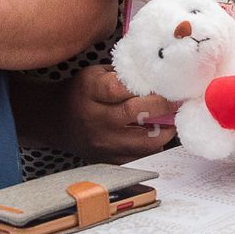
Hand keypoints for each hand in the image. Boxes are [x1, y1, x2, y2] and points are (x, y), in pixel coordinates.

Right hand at [59, 64, 174, 164]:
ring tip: (172, 119)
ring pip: (145, 142)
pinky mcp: (110, 160)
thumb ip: (123, 73)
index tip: (165, 81)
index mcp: (91, 91)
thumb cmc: (81, 91)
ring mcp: (104, 143)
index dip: (147, 84)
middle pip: (138, 113)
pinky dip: (153, 146)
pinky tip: (156, 134)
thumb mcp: (95, 73)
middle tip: (177, 99)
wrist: (57, 120)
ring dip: (165, 130)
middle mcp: (97, 119)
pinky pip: (141, 157)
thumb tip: (157, 74)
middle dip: (164, 105)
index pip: (122, 88)